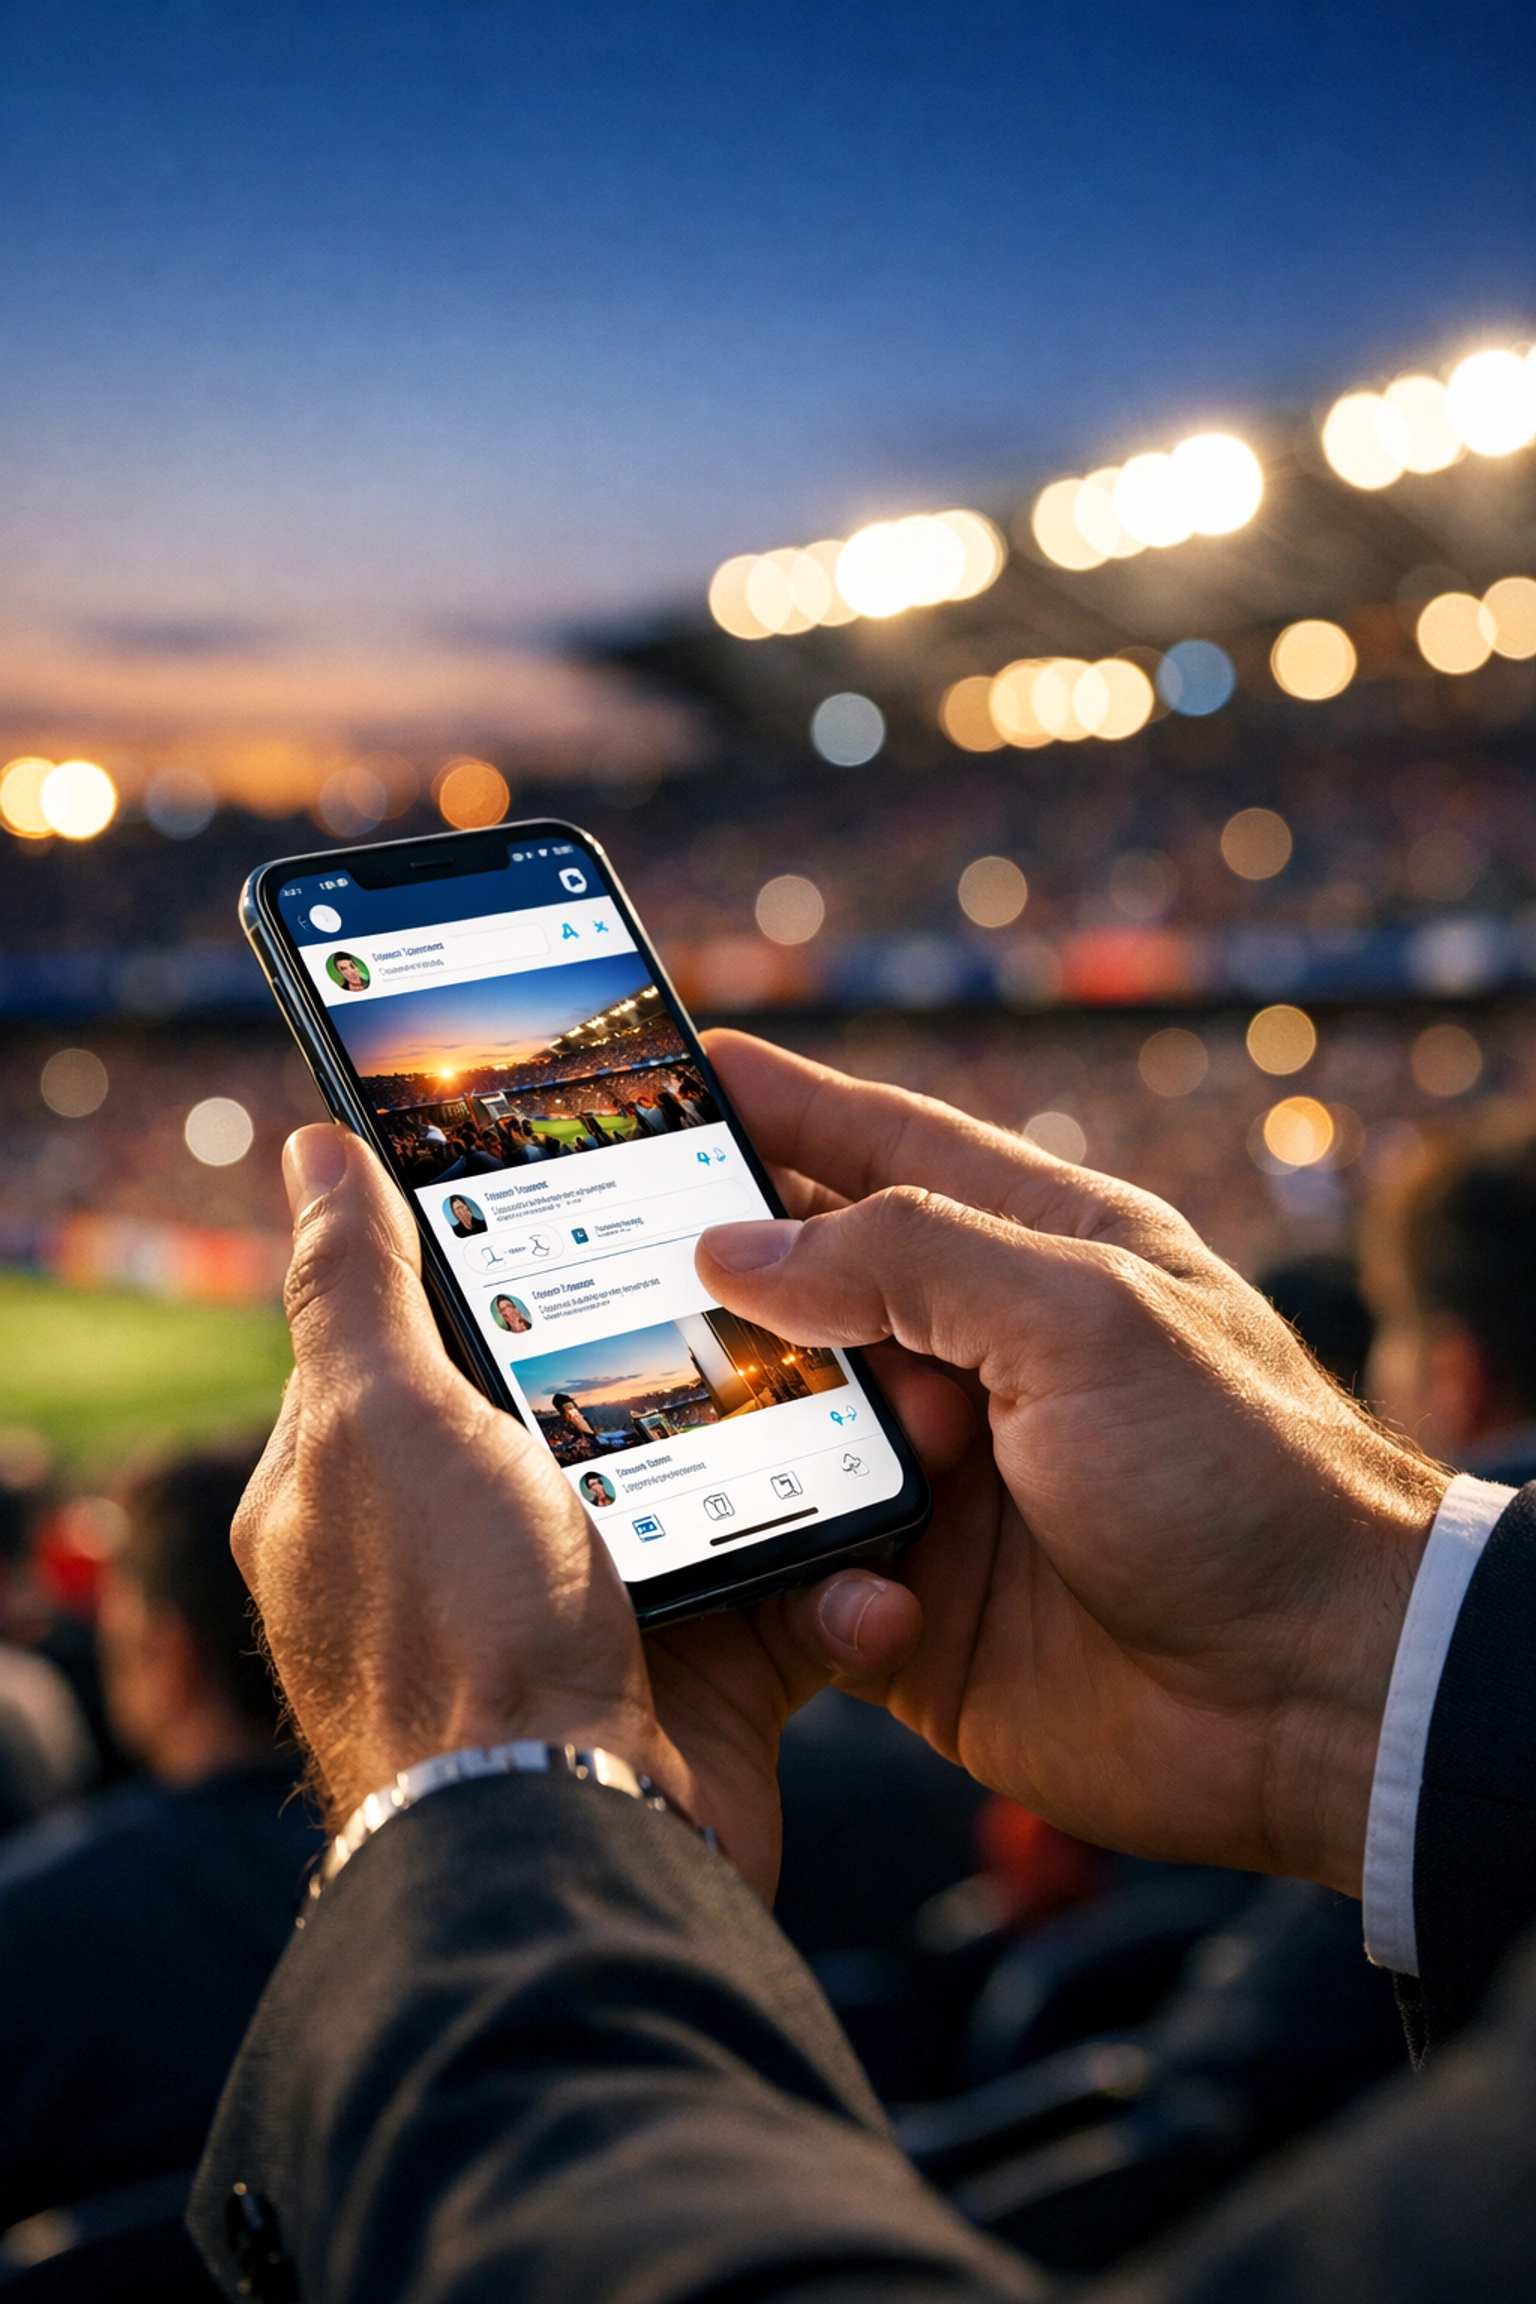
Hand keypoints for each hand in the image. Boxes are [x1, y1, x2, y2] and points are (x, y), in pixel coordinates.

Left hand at [235, 1125, 965, 1902]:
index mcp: (388, 1469)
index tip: (639, 1175)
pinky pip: (793, 1598)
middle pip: (620, 1393)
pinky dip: (842, 1585)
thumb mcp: (379, 1422)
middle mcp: (489, 1537)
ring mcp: (599, 1608)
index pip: (460, 1317)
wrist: (564, 1839)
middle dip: (721, 1347)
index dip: (541, 1244)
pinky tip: (870, 1568)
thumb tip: (313, 1148)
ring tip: (889, 1401)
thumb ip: (353, 1285)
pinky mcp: (699, 1677)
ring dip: (811, 1453)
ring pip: (729, 1485)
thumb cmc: (444, 1629)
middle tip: (805, 1274)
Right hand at [697, 1031, 1449, 1895]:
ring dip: (741, 1427)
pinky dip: (786, 1569)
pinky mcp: (915, 1603)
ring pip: (786, 1429)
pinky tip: (804, 1574)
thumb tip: (740, 1247)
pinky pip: (802, 1571)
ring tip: (672, 1415)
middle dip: (722, 1276)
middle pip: (813, 1288)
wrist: (1318, 1695)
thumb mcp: (1083, 1317)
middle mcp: (982, 1357)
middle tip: (611, 1259)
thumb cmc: (1241, 1474)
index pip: (885, 1148)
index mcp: (1040, 1253)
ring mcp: (945, 1483)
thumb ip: (910, 1259)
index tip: (681, 1070)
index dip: (783, 1106)